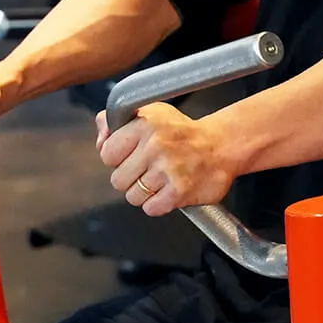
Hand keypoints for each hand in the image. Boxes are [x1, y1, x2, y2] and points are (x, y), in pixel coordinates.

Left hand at [97, 103, 237, 216]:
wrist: (222, 146)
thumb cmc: (182, 132)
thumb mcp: (151, 114)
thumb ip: (117, 122)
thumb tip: (100, 140)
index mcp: (145, 124)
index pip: (107, 154)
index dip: (117, 158)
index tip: (131, 155)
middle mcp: (155, 145)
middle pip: (117, 180)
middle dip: (130, 178)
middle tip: (148, 168)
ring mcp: (168, 169)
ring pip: (133, 197)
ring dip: (145, 193)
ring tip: (161, 179)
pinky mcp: (179, 191)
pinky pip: (150, 208)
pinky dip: (158, 203)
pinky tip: (169, 190)